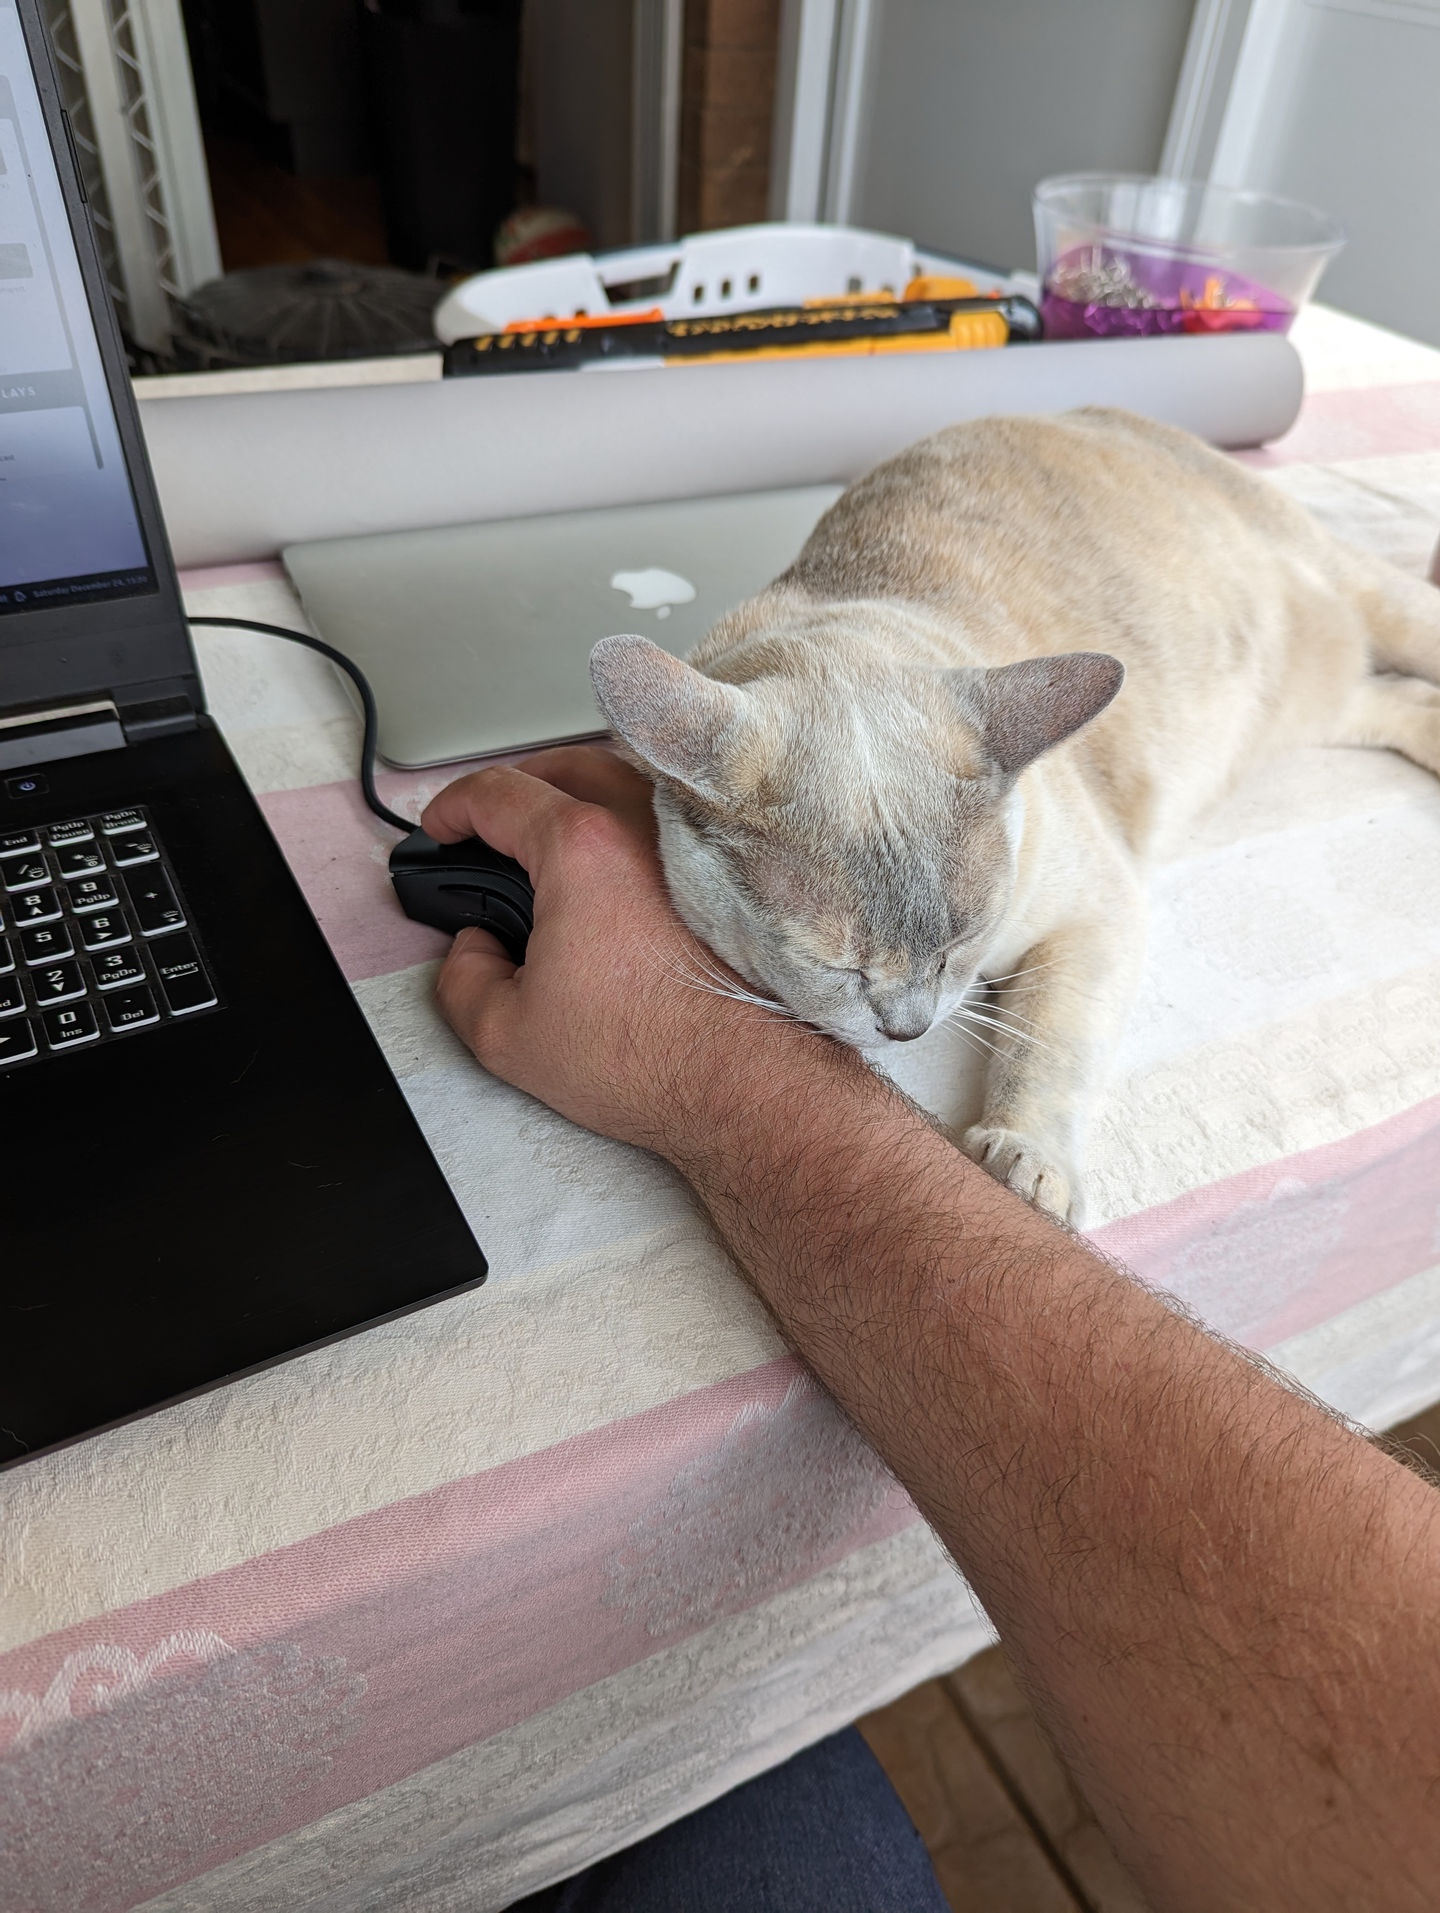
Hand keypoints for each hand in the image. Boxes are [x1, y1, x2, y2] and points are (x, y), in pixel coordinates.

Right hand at [421, 746, 812, 1154]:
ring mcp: (691, 845)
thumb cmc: (647, 1057)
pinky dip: (630, 825)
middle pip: (567, 767)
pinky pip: (668, 820)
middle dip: (516, 788)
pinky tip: (618, 869)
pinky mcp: (724, 876)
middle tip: (490, 828)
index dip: (454, 807)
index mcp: (582, 849)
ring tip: (550, 842)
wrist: (741, 1085)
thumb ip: (461, 978)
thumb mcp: (506, 1034)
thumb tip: (474, 948)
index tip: (441, 828)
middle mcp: (643, 827)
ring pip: (625, 784)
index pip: (500, 793)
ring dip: (578, 796)